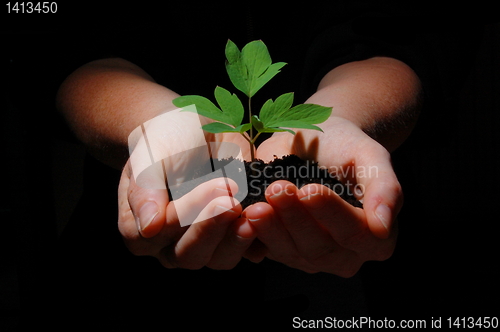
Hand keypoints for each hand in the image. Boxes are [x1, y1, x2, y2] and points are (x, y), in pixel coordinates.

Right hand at [117, 109, 256, 269]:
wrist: (195, 132)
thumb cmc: (165, 142)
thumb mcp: (150, 156)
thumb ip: (145, 189)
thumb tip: (149, 227)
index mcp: (140, 230)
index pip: (159, 235)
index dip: (185, 214)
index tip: (213, 187)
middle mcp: (170, 246)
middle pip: (189, 254)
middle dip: (212, 227)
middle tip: (231, 200)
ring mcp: (205, 245)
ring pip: (220, 259)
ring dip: (238, 238)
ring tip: (254, 212)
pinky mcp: (232, 239)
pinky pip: (248, 250)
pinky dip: (260, 237)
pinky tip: (269, 217)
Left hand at [243, 116, 401, 275]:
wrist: (316, 142)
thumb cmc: (346, 147)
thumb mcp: (371, 156)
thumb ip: (385, 188)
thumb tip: (383, 227)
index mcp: (374, 237)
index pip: (355, 233)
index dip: (332, 214)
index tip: (310, 189)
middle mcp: (344, 254)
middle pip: (320, 247)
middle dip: (296, 219)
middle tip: (276, 189)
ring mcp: (311, 256)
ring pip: (291, 252)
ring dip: (272, 229)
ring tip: (256, 204)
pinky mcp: (282, 251)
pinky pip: (267, 250)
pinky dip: (253, 237)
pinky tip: (243, 217)